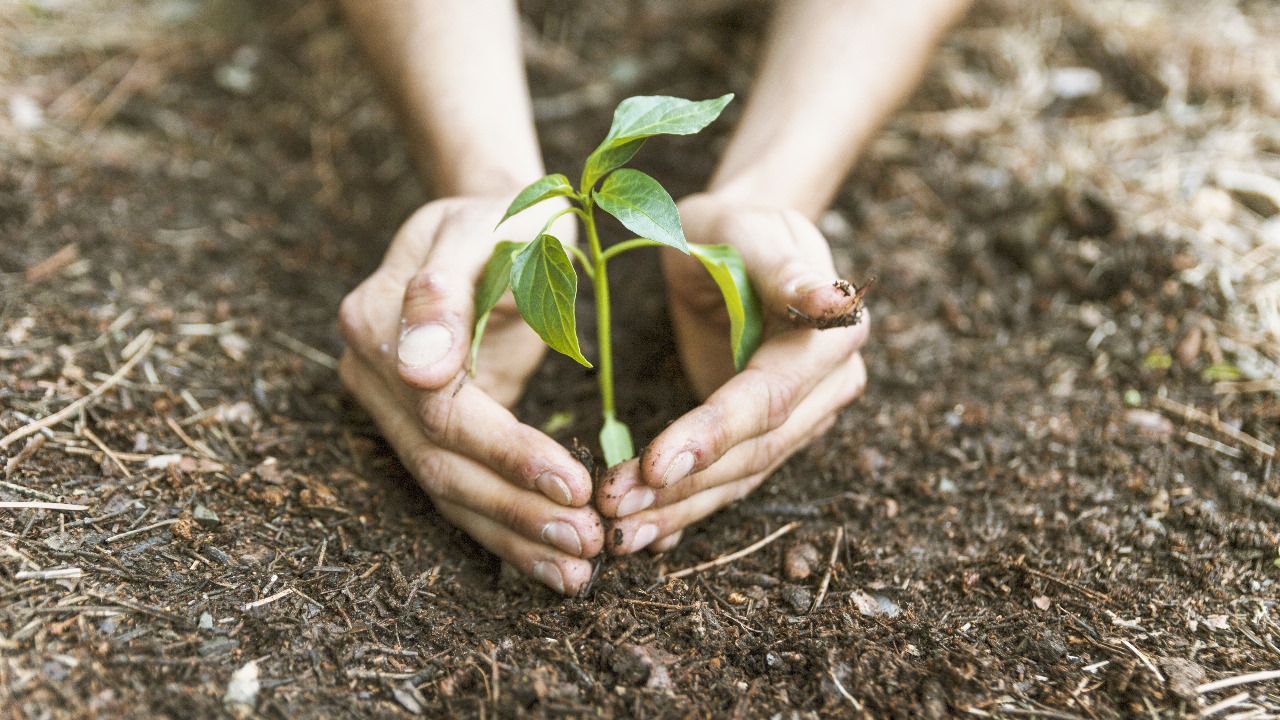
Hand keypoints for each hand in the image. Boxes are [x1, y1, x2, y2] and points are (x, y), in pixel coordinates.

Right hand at [339, 196, 602, 594]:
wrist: (498, 220)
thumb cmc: (506, 216)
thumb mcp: (488, 228)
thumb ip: (446, 290)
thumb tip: (416, 370)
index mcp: (376, 318)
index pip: (440, 409)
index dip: (507, 452)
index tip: (575, 483)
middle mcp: (370, 370)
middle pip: (440, 462)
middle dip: (516, 509)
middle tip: (588, 544)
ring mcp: (390, 405)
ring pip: (447, 489)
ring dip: (513, 536)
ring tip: (578, 570)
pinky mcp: (423, 428)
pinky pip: (460, 488)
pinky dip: (506, 528)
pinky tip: (552, 562)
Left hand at [596, 193, 869, 553]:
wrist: (733, 243)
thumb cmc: (733, 227)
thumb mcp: (746, 231)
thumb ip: (785, 267)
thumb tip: (838, 302)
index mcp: (830, 339)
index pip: (767, 398)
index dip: (713, 434)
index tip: (653, 465)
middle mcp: (827, 388)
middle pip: (755, 452)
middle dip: (684, 486)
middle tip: (613, 508)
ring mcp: (802, 417)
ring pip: (742, 477)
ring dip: (680, 510)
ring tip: (619, 533)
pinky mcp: (768, 434)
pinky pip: (730, 480)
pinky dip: (687, 509)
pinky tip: (646, 535)